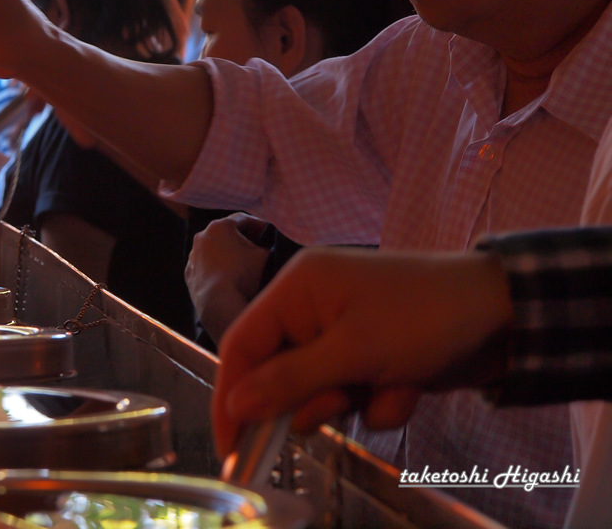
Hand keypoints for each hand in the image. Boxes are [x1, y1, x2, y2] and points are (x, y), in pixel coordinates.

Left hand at [185, 213, 270, 343]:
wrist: (220, 305)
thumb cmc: (244, 276)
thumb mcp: (265, 255)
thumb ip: (268, 244)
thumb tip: (268, 245)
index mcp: (220, 226)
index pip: (244, 219)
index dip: (259, 227)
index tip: (269, 236)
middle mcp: (202, 236)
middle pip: (227, 233)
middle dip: (243, 240)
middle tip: (259, 249)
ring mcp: (193, 255)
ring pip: (215, 250)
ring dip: (229, 254)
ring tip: (244, 267)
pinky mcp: (189, 273)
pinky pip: (207, 266)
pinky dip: (217, 268)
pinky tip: (229, 279)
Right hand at [212, 247, 511, 457]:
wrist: (505, 315)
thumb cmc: (423, 319)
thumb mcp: (353, 352)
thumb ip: (290, 380)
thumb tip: (236, 404)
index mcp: (297, 289)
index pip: (242, 345)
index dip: (231, 395)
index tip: (230, 446)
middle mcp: (312, 307)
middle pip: (279, 372)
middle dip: (311, 399)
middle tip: (336, 410)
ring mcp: (343, 332)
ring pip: (318, 390)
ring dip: (352, 402)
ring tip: (387, 388)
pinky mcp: (370, 355)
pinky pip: (352, 393)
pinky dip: (379, 400)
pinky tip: (409, 387)